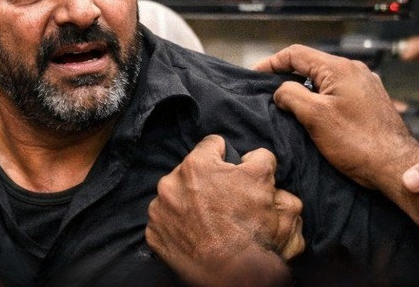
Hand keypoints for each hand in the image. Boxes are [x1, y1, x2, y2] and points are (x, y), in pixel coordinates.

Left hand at [146, 135, 302, 286]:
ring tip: (208, 220)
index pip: (213, 145)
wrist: (235, 273)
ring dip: (189, 202)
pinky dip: (178, 225)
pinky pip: (166, 221)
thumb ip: (258, 157)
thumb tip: (249, 157)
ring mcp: (159, 210)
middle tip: (223, 201)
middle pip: (191, 172)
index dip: (227, 157)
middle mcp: (170, 183)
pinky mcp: (154, 233)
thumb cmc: (250, 227)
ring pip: (176, 195)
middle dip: (206, 182)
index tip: (233, 171)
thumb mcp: (264, 179)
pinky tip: (195, 234)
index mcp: (196, 165)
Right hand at [254, 44, 418, 189]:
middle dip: (287, 75)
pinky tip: (314, 115)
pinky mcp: (370, 102)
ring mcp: (365, 85)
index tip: (255, 75)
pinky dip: (321, 99)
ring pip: (325, 80)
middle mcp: (355, 71)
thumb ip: (291, 95)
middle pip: (311, 64)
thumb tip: (280, 91)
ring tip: (288, 105)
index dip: (272, 62)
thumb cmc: (358, 143)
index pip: (296, 54)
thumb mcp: (314, 117)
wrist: (395, 166)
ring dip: (304, 89)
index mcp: (340, 69)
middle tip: (268, 91)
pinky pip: (338, 92)